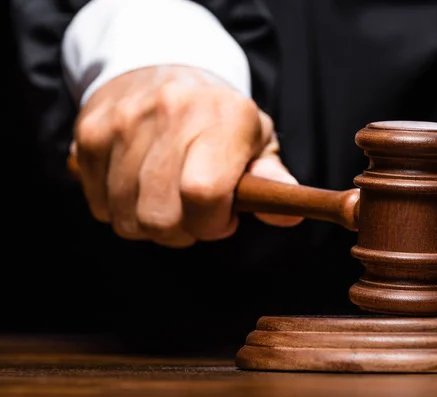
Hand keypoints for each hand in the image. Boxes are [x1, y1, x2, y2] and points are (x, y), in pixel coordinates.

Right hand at [72, 65, 301, 246]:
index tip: (223, 218)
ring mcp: (123, 123)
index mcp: (222, 117)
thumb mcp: (255, 138)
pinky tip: (138, 185)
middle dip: (182, 231)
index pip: (204, 194)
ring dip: (150, 223)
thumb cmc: (217, 116)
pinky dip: (121, 209)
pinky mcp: (89, 134)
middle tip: (193, 211)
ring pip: (127, 219)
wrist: (160, 67)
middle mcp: (169, 113)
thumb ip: (270, 179)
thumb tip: (289, 212)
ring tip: (166, 195)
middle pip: (161, 218)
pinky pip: (100, 207)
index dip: (212, 224)